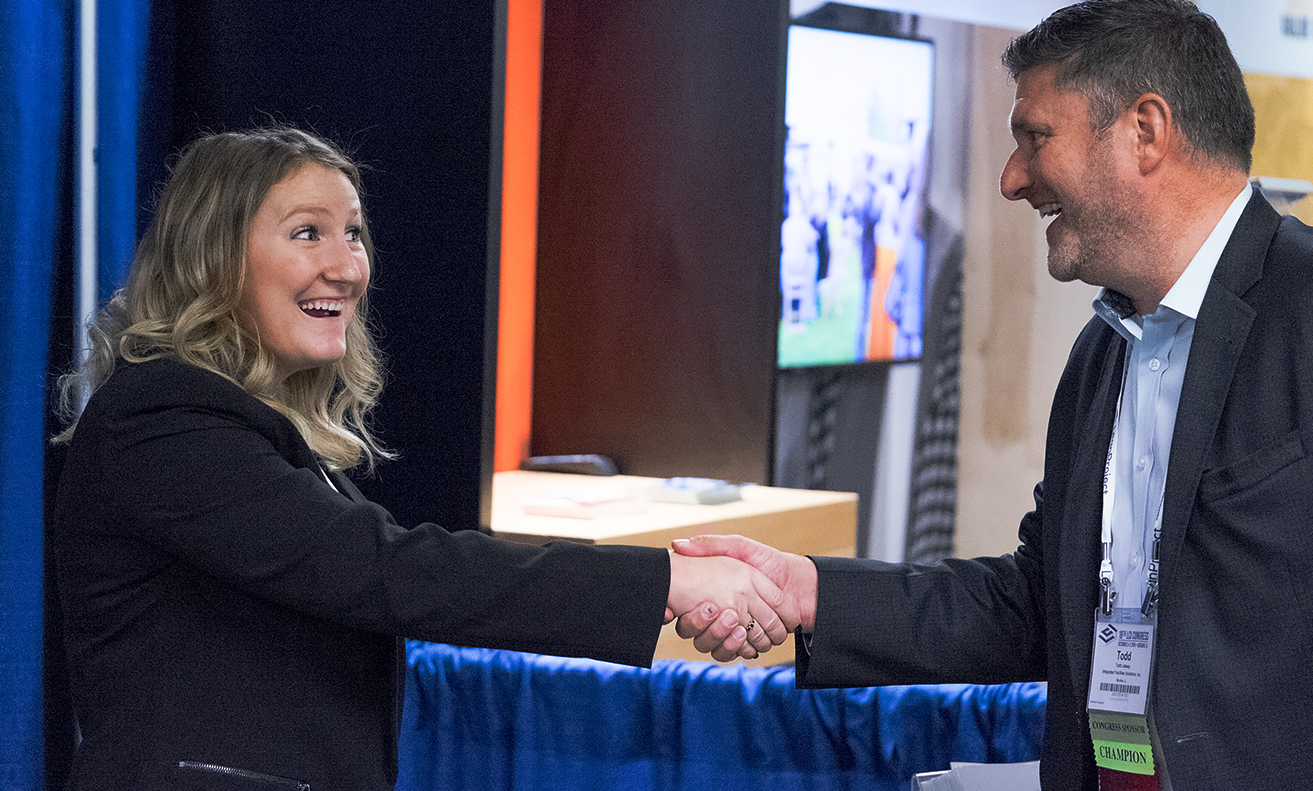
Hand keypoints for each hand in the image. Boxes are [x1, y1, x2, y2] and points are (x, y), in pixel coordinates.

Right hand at [670, 535, 818, 651]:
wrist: (803, 584)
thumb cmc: (773, 562)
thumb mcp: (741, 547)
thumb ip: (713, 544)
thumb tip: (677, 544)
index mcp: (714, 592)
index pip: (688, 610)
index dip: (691, 613)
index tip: (696, 606)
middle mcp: (720, 611)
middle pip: (700, 630)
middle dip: (708, 626)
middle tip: (718, 611)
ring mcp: (732, 629)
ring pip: (714, 644)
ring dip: (724, 638)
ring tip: (734, 623)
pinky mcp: (745, 643)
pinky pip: (731, 654)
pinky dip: (738, 651)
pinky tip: (747, 643)